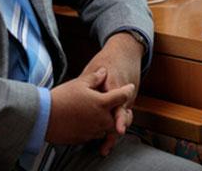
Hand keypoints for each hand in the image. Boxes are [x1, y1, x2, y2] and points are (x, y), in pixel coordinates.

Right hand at [46, 68, 134, 144]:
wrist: (44, 117)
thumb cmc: (61, 98)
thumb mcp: (79, 83)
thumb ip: (95, 77)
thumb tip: (103, 72)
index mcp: (102, 103)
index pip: (122, 96)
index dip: (127, 90)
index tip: (129, 88)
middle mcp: (101, 119)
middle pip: (119, 117)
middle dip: (123, 112)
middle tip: (123, 108)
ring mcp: (93, 130)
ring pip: (108, 128)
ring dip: (110, 122)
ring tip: (106, 115)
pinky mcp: (84, 138)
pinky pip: (96, 134)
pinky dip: (97, 128)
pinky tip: (90, 122)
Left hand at [80, 32, 144, 154]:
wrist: (126, 52)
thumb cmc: (109, 60)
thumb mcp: (96, 67)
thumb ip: (88, 81)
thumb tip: (74, 90)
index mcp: (117, 84)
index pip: (120, 104)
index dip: (120, 118)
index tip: (118, 129)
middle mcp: (125, 94)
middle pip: (122, 117)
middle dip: (115, 132)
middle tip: (105, 146)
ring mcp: (127, 99)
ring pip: (122, 119)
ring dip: (113, 133)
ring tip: (104, 148)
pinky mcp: (126, 102)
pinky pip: (121, 116)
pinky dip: (114, 125)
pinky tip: (105, 138)